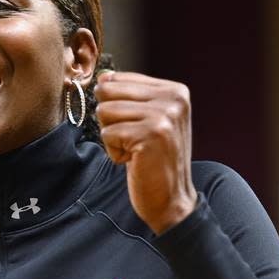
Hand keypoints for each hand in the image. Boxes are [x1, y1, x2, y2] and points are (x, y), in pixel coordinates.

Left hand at [94, 71, 197, 233]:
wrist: (172, 201)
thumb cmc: (155, 161)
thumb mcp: (148, 121)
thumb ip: (128, 97)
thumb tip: (103, 77)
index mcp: (175, 90)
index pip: (120, 79)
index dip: (115, 106)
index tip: (136, 127)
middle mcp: (173, 98)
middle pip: (108, 91)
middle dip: (110, 119)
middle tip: (133, 140)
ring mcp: (164, 115)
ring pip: (105, 111)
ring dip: (113, 137)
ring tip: (135, 151)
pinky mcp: (151, 134)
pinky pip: (107, 133)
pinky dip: (114, 152)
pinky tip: (135, 161)